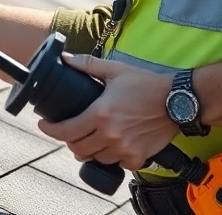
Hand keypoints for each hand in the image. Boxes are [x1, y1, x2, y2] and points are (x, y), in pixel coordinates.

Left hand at [36, 53, 178, 170]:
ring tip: (92, 138)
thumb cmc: (147, 84)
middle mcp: (110, 134)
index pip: (66, 130)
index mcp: (100, 113)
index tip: (44, 126)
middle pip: (77, 148)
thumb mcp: (115, 70)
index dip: (50, 130)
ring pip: (95, 158)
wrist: (177, 101)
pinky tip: (113, 146)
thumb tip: (65, 58)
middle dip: (69, 140)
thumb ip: (87, 65)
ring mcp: (124, 148)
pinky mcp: (137, 157)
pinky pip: (117, 163)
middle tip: (70, 131)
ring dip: (90, 149)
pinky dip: (112, 157)